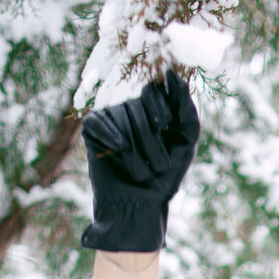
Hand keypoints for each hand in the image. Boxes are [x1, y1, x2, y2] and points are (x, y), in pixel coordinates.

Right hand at [80, 71, 199, 251]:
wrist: (140, 206)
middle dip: (151, 137)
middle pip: (139, 103)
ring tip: (141, 173)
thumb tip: (171, 73)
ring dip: (135, 148)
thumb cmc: (165, 177)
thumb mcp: (186, 142)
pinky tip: (119, 149)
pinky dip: (110, 134)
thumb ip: (186, 109)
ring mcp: (111, 118)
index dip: (162, 113)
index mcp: (154, 109)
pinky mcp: (93, 131)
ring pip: (120, 115)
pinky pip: (98, 120)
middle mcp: (131, 109)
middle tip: (158, 166)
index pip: (155, 90)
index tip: (167, 133)